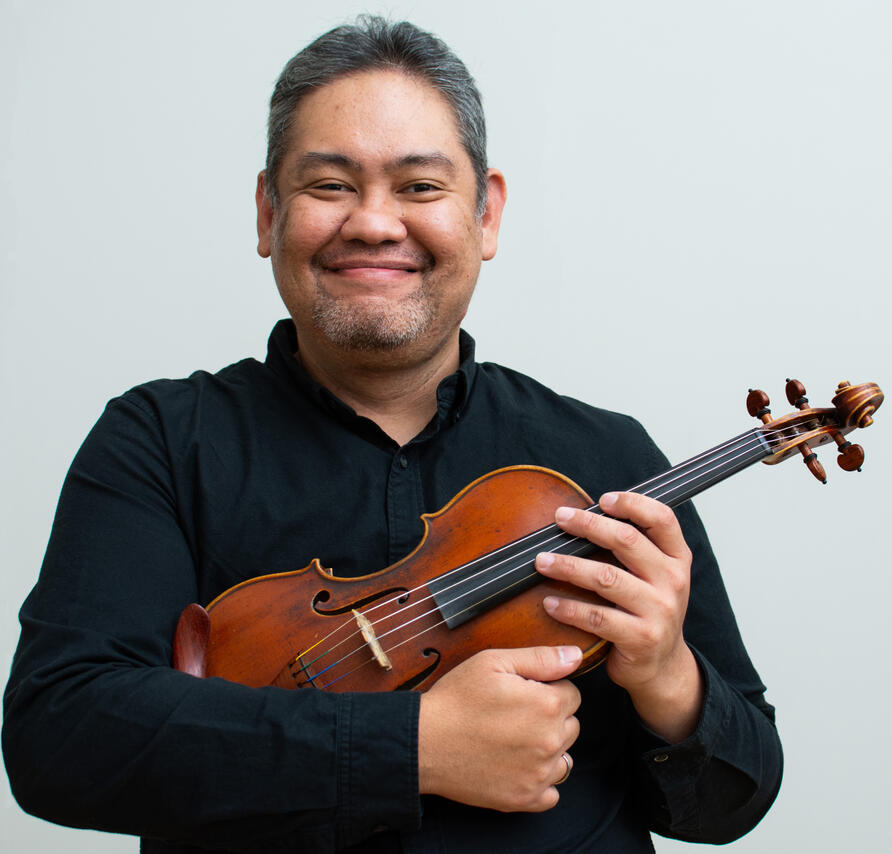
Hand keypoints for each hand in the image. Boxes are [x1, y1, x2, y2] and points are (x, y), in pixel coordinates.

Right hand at [418, 646, 581, 810]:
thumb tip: (575, 655)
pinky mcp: (524, 798)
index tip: (523, 692)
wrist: (424, 742)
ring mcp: (538, 774)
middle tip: (514, 714)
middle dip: (550, 717)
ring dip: (548, 749)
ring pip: (564, 758)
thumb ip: (540, 658)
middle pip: (570, 725)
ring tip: (514, 739)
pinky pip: (552, 792)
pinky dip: (539, 780)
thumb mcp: (493, 662)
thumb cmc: (456, 698)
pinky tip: (517, 765)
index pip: (572, 694)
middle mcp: (550, 742)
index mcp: (547, 705)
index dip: (548, 689)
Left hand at [535, 492, 702, 742]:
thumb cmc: (647, 610)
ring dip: (569, 566)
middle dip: (589, 526)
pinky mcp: (641, 638)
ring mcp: (659, 611)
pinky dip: (569, 608)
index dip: (633, 503)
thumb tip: (584, 515)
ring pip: (607, 578)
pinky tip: (550, 603)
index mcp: (677, 559)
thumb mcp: (654, 575)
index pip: (663, 519)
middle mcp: (673, 581)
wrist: (661, 666)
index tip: (602, 499)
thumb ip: (633, 547)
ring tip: (542, 561)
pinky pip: (597, 617)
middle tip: (560, 518)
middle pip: (627, 541)